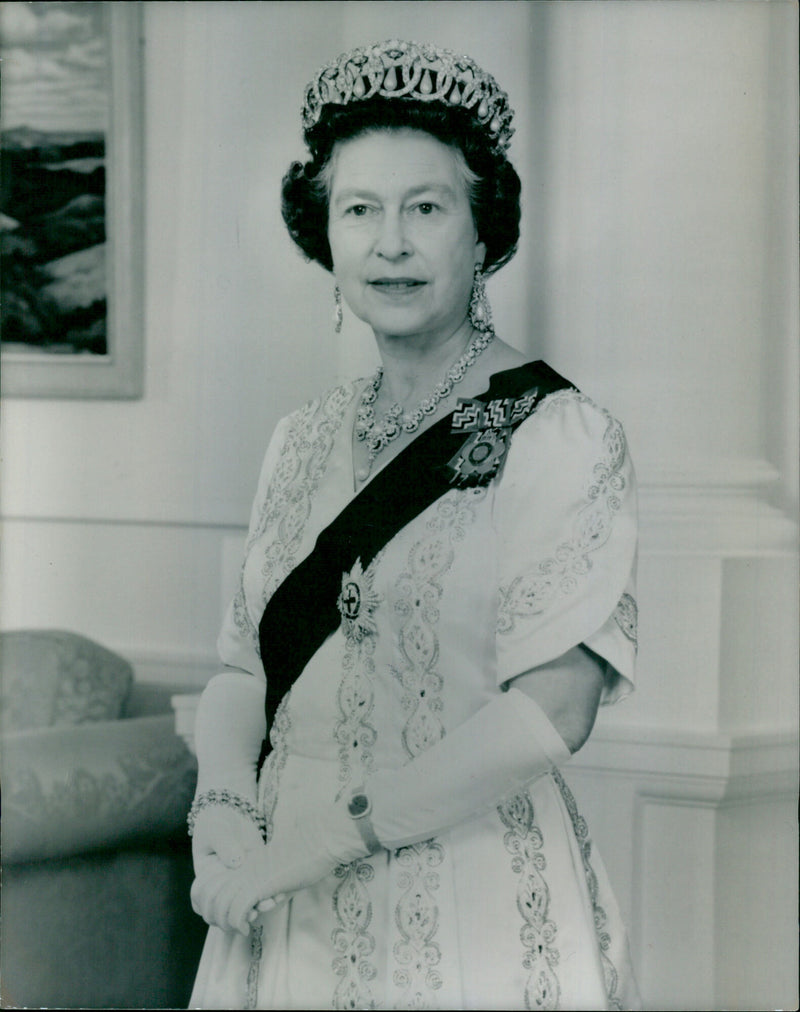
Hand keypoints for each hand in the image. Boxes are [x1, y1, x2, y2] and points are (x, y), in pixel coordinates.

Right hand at [190, 806, 285, 932]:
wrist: (232, 811)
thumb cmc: (216, 822)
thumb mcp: (216, 831)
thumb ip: (225, 844)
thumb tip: (236, 861)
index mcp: (206, 877)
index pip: (206, 901)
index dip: (217, 910)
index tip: (230, 909)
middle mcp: (223, 883)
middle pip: (228, 908)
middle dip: (241, 913)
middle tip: (254, 912)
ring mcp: (240, 880)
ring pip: (246, 902)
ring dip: (258, 906)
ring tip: (270, 904)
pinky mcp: (256, 873)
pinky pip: (261, 888)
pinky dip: (269, 893)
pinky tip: (279, 894)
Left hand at [193, 797, 371, 933]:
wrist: (319, 839)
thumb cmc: (307, 853)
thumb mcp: (281, 869)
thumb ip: (269, 884)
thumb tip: (267, 901)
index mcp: (244, 861)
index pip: (211, 882)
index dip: (211, 902)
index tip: (226, 914)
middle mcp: (242, 867)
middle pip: (209, 894)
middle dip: (215, 915)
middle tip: (230, 927)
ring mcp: (249, 875)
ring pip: (220, 904)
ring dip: (225, 922)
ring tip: (238, 930)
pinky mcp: (261, 883)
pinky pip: (238, 909)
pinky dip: (239, 923)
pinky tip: (247, 928)